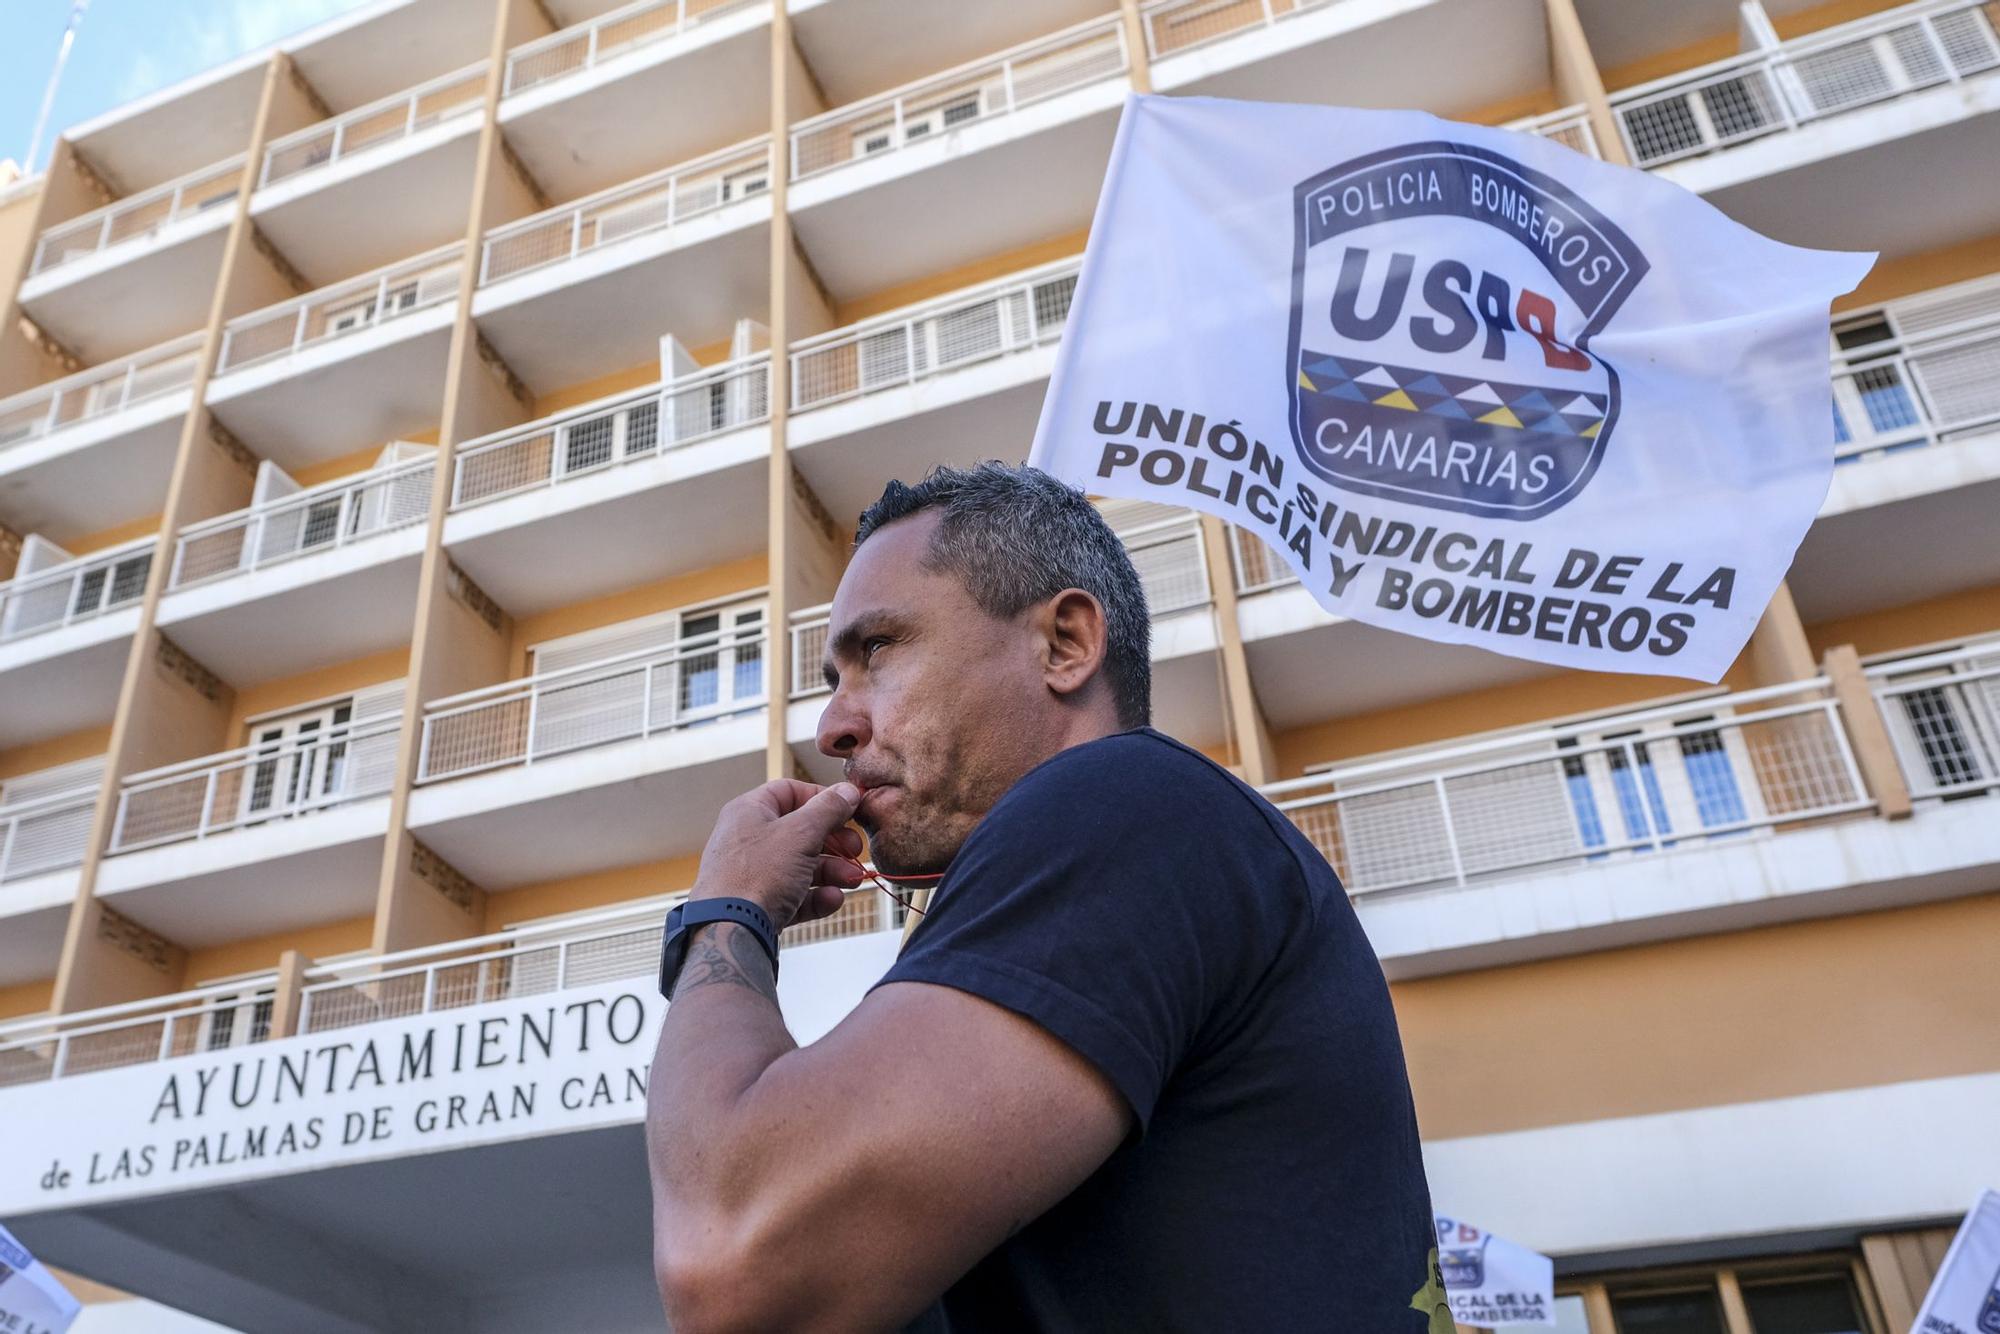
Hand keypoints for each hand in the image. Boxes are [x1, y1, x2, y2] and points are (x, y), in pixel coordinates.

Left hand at [689, 779, 866, 929]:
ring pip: (801, 866)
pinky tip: (832, 900)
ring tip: (852, 880)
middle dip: (834, 842)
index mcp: (750, 812)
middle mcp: (748, 840)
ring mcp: (752, 874)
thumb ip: (828, 809)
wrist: (728, 931)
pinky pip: (793, 895)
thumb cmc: (756, 876)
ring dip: (832, 871)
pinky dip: (816, 896)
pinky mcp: (758, 904)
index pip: (790, 792)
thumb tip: (848, 790)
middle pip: (801, 831)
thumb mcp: (800, 833)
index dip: (823, 798)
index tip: (850, 809)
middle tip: (855, 850)